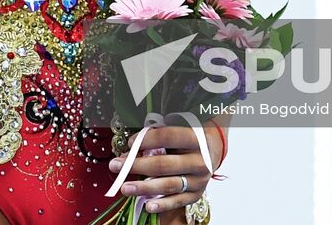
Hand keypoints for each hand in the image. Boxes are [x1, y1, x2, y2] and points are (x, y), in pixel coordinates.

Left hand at [107, 122, 221, 214]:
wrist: (215, 148)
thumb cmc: (191, 134)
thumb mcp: (180, 125)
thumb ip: (159, 133)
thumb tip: (132, 147)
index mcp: (196, 138)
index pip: (167, 137)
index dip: (146, 139)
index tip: (129, 143)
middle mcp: (200, 160)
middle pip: (164, 164)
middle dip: (136, 166)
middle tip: (116, 166)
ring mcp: (199, 179)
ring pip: (168, 185)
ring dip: (144, 187)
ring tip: (125, 188)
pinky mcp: (197, 193)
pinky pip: (177, 201)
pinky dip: (162, 205)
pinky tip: (147, 205)